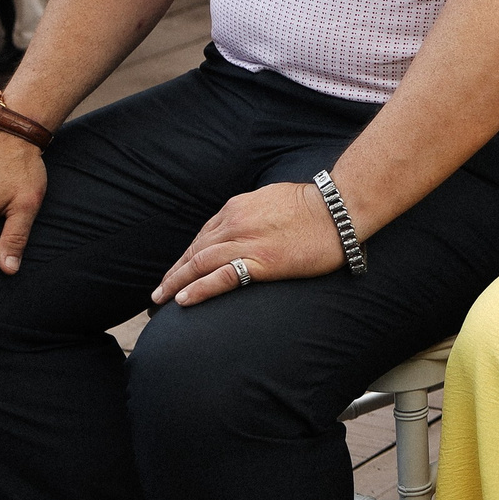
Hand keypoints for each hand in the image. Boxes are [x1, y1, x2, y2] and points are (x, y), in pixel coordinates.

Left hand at [151, 181, 352, 306]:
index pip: (203, 235)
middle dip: (174, 273)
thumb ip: (254, 212)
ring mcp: (246, 242)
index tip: (176, 271)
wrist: (340, 209)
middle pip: (194, 251)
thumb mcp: (274, 199)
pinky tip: (183, 300)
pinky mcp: (261, 261)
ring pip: (199, 264)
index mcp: (237, 207)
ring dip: (176, 284)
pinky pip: (221, 277)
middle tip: (158, 293)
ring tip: (161, 301)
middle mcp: (234, 223)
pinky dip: (198, 289)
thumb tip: (248, 224)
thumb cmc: (316, 204)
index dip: (186, 256)